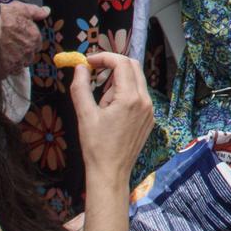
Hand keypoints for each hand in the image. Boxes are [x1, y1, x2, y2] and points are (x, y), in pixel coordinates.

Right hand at [0, 1, 48, 76]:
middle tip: (9, 49)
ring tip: (1, 56)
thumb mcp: (22, 9)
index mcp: (34, 39)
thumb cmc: (3, 16)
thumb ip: (36, 12)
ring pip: (17, 67)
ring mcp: (15, 62)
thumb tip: (46, 11)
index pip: (36, 46)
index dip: (27, 44)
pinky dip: (1, 70)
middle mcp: (27, 52)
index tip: (19, 42)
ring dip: (12, 64)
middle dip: (21, 55)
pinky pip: (4, 74)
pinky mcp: (3, 70)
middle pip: (27, 58)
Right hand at [68, 51, 153, 182]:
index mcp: (130, 98)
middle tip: (94, 73)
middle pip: (133, 67)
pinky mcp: (149, 118)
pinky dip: (125, 93)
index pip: (122, 63)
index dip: (104, 57)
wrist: (111, 172)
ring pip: (136, 81)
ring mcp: (150, 110)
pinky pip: (139, 95)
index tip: (88, 61)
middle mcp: (145, 101)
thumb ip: (81, 87)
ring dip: (117, 81)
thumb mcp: (84, 115)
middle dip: (112, 65)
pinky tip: (111, 111)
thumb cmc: (96, 146)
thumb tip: (81, 67)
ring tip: (101, 103)